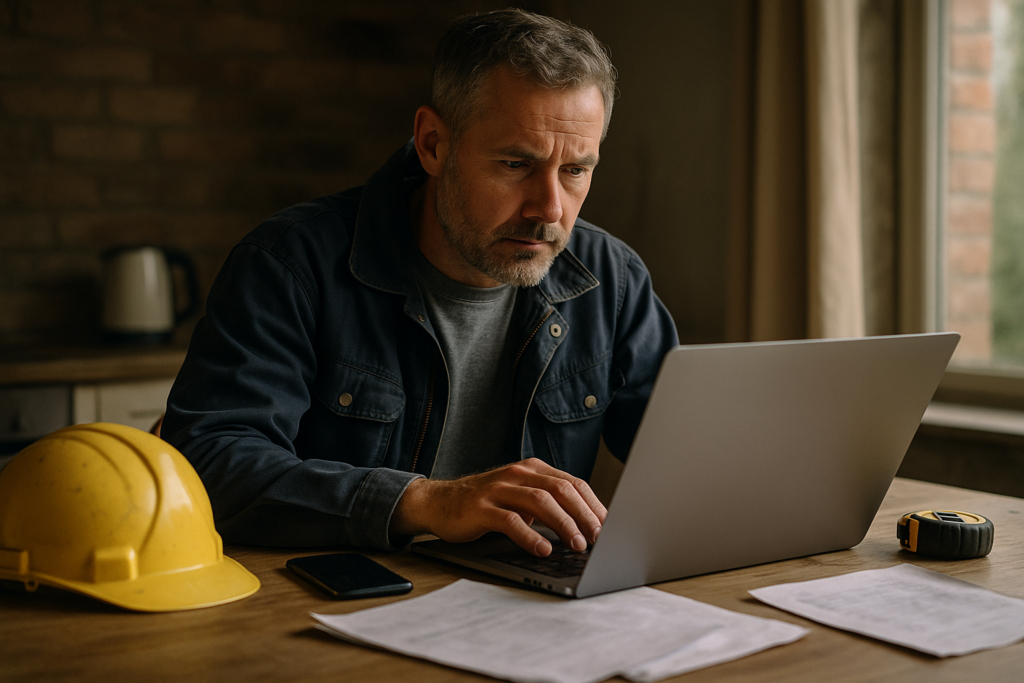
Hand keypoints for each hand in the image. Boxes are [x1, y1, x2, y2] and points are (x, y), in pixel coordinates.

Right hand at [391, 458, 606, 556]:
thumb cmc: (485, 504)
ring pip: (540, 501)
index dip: (594, 505)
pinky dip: (530, 536)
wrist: (439, 502)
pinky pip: (510, 520)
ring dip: (563, 524)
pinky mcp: (481, 508)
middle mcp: (518, 474)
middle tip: (599, 538)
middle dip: (584, 515)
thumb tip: (586, 527)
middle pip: (561, 490)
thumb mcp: (520, 498)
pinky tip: (543, 550)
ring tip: (577, 544)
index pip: (572, 483)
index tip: (609, 527)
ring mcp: (499, 489)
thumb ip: (547, 505)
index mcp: (532, 469)